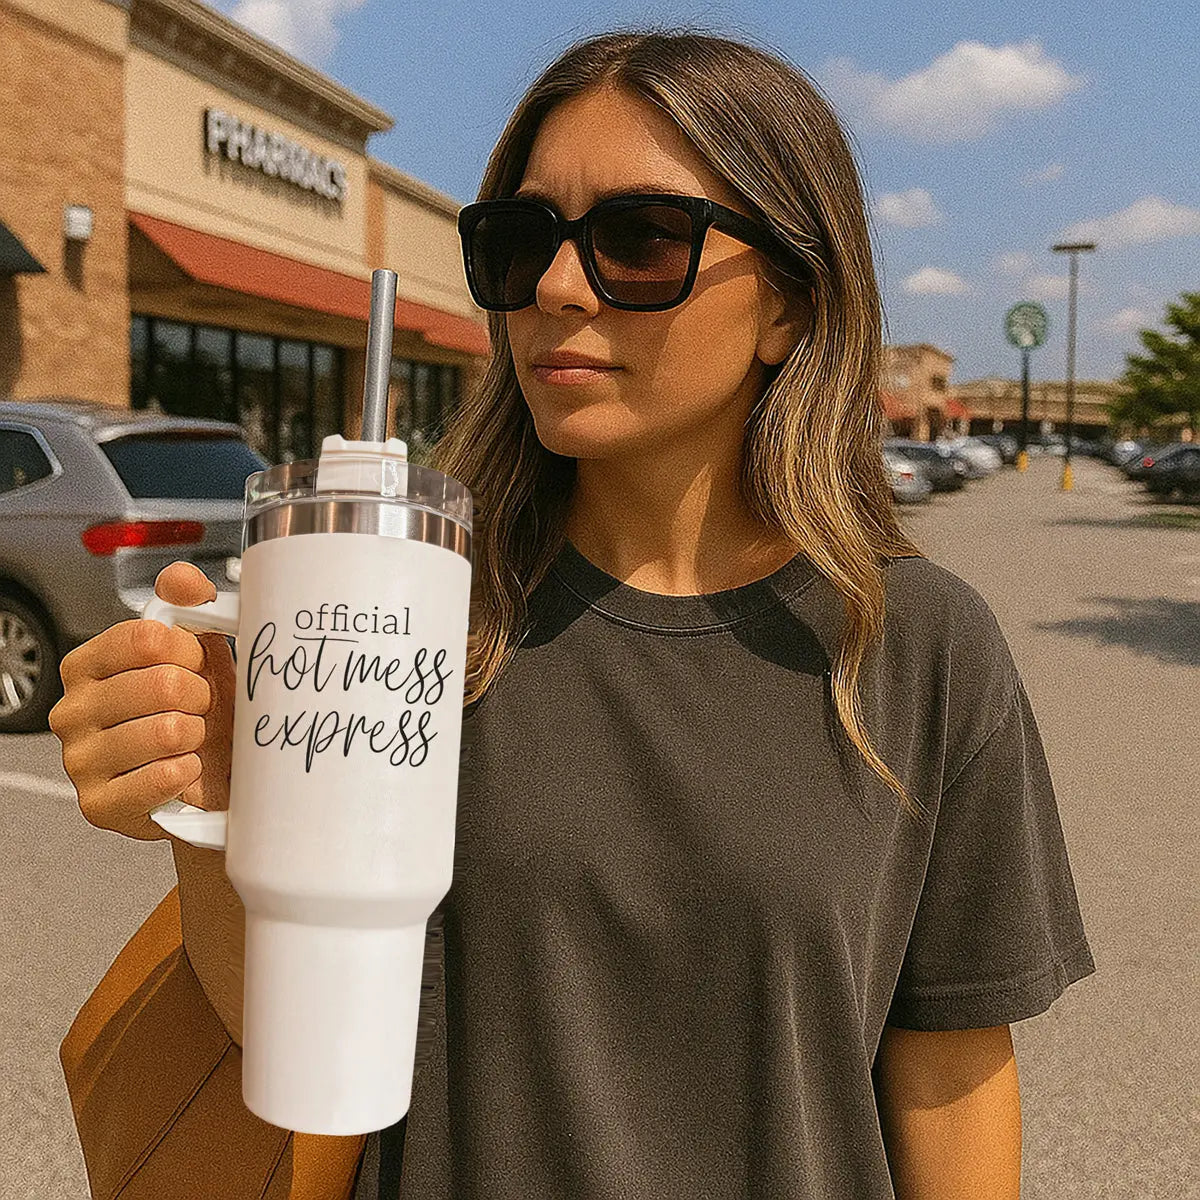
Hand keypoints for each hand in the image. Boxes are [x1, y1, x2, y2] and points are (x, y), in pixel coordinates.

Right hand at [49, 562, 235, 840]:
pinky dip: (189, 773)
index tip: (199, 665)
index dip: (191, 651)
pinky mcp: (99, 805)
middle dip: (202, 697)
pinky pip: (161, 779)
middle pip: (164, 684)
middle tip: (201, 709)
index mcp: (87, 664)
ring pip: (167, 731)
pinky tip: (187, 769)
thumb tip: (183, 581)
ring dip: (199, 736)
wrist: (207, 778)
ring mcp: (79, 760)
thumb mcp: (196, 650)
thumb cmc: (196, 711)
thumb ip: (188, 605)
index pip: (149, 638)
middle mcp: (72, 710)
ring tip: (194, 740)